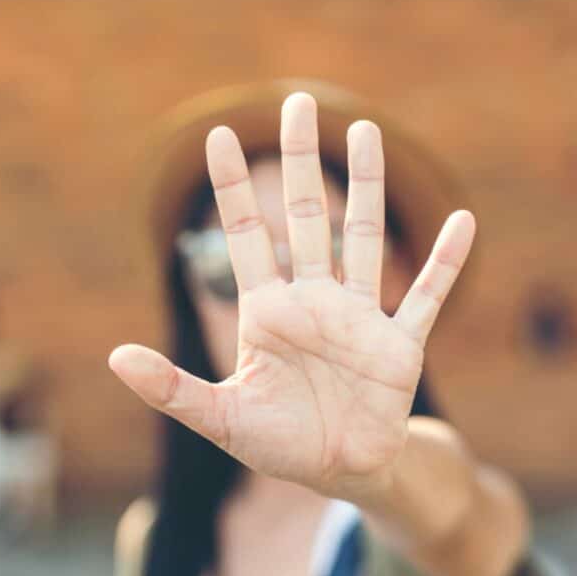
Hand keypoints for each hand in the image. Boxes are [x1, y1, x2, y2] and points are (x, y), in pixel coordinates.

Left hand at [109, 93, 474, 498]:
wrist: (339, 472)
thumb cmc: (278, 443)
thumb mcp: (218, 417)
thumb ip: (170, 388)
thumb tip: (114, 357)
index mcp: (267, 312)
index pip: (246, 236)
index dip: (233, 188)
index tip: (219, 136)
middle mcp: (313, 301)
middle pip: (305, 218)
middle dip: (299, 163)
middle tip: (296, 104)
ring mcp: (359, 317)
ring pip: (365, 239)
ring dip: (367, 188)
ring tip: (364, 132)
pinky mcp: (401, 344)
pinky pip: (428, 296)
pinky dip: (445, 263)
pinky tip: (462, 221)